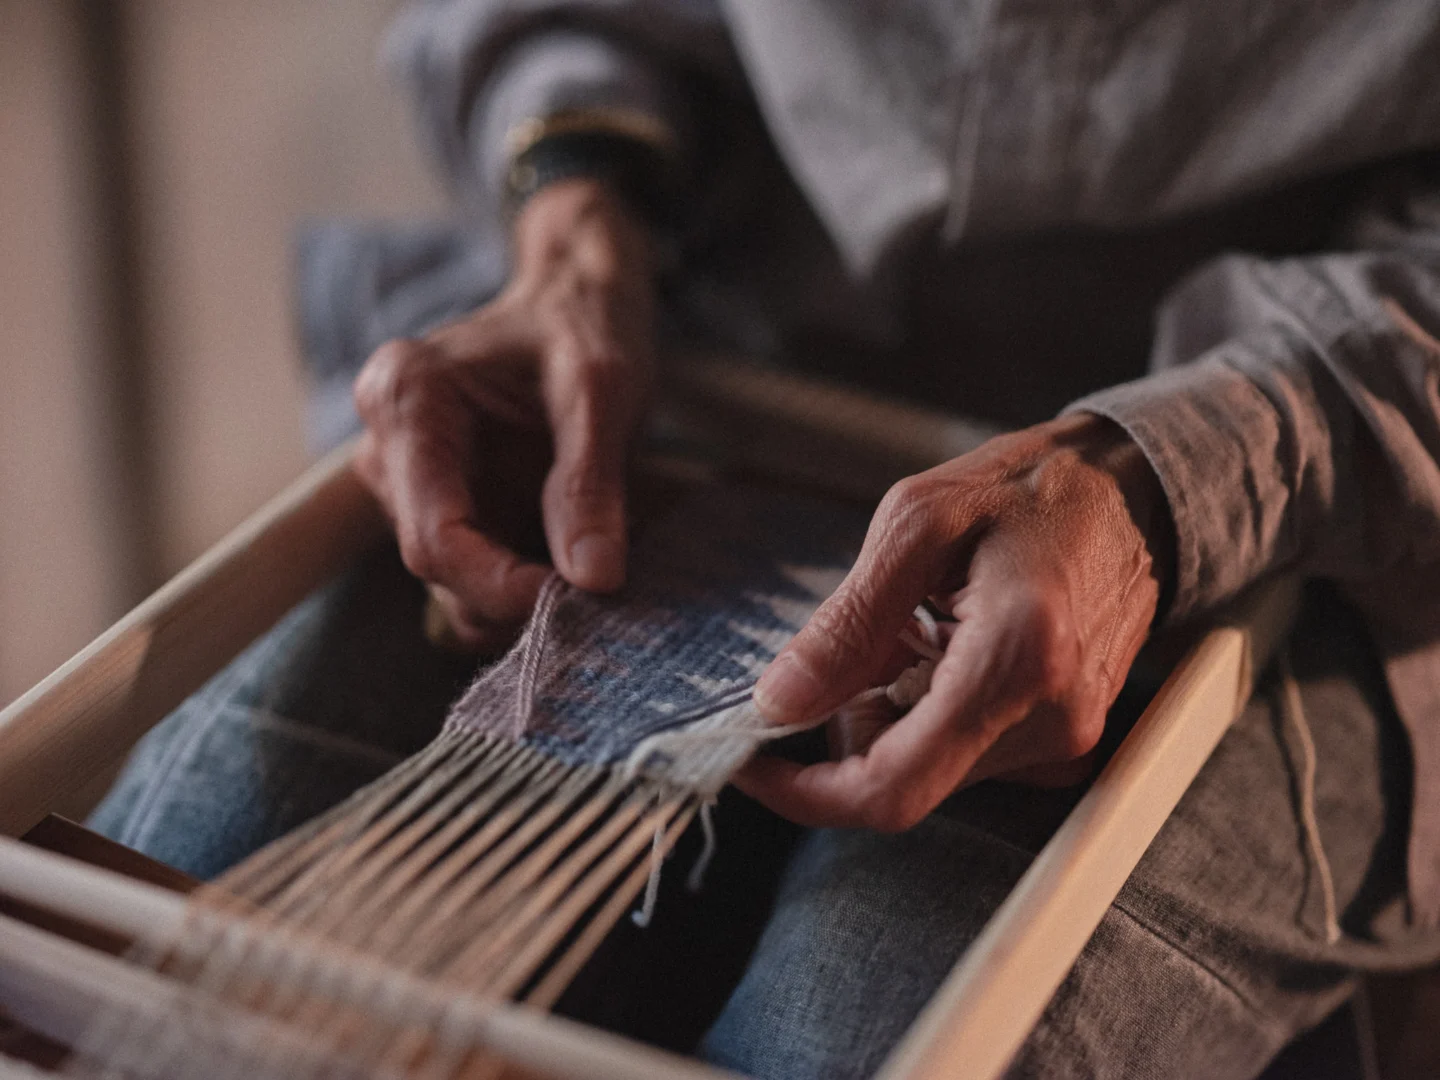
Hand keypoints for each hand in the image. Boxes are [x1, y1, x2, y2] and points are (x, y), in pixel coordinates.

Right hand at [353, 180, 655, 646]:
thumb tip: (592, 579)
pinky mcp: (439, 504)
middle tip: (594, 587)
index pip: (433, 533)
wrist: (578, 300)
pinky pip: (470, 574)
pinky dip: (519, 586)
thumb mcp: (604, 391)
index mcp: (407, 398)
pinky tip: (568, 561)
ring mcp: (409, 482)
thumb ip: (591, 483)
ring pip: (450, 580)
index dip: (499, 585)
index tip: (574, 596)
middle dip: (512, 592)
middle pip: (435, 562)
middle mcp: (387, 444)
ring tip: (588, 565)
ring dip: (517, 594)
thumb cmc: (586, 326)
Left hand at [734, 414, 1173, 828]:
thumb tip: (779, 703)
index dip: (805, 791)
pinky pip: (961, 747)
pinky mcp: (1064, 736)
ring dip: (887, 707)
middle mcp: (1050, 721)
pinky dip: (925, 705)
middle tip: (850, 641)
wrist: (1136, 490)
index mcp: (1016, 661)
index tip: (751, 758)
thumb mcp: (918, 523)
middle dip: (847, 724)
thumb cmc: (1031, 488)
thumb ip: (846, 625)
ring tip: (912, 622)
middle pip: (901, 778)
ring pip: (926, 765)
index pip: (893, 788)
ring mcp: (1064, 737)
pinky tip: (942, 639)